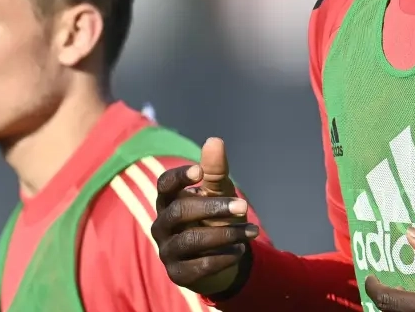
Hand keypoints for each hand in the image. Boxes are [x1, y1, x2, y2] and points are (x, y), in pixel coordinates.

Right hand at [151, 137, 259, 295]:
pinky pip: (199, 265)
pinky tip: (241, 250)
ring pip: (191, 240)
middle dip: (214, 208)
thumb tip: (214, 140)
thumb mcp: (219, 192)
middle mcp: (162, 225)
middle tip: (244, 206)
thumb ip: (215, 170)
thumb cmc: (216, 217)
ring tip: (252, 231)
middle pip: (179, 212)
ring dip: (225, 234)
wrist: (223, 257)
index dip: (178, 178)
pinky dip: (224, 256)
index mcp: (169, 201)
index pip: (163, 185)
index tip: (199, 172)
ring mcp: (168, 251)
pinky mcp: (178, 274)